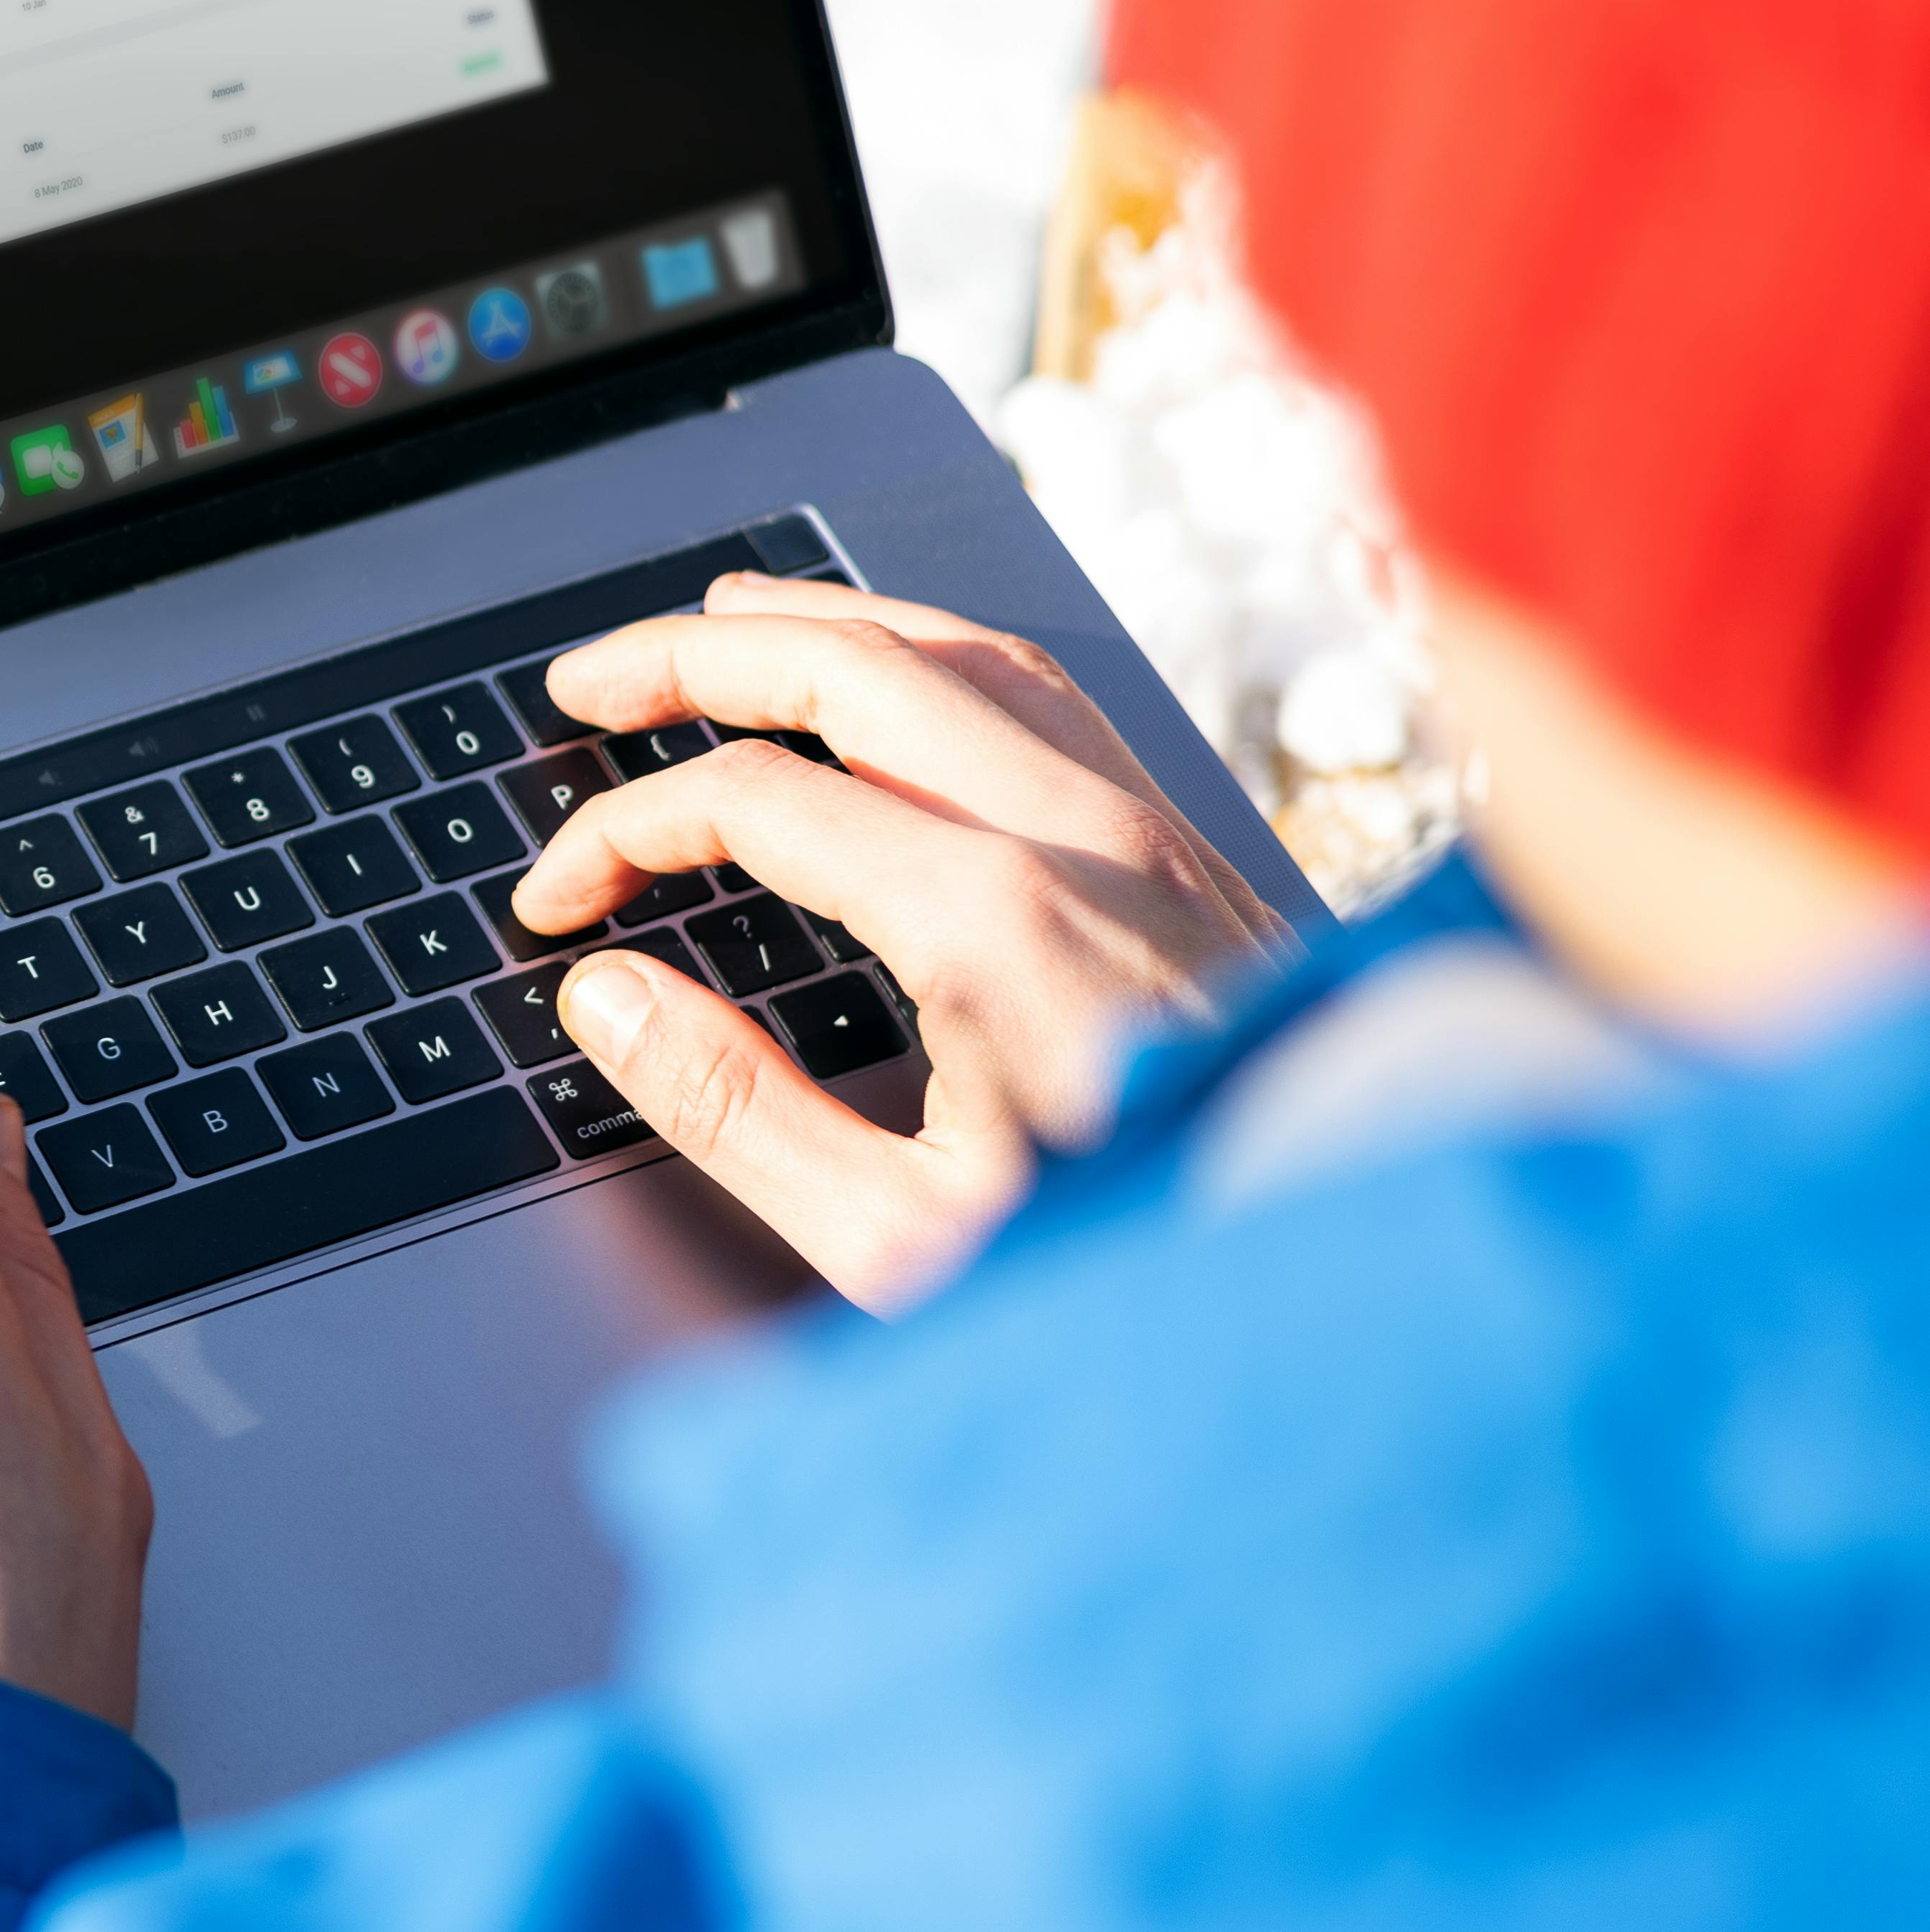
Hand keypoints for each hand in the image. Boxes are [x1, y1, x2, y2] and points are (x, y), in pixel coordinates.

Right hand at [510, 573, 1284, 1310]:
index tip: (563, 904)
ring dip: (825, 624)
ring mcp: (1150, 833)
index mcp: (989, 920)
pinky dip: (939, 655)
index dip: (624, 837)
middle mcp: (1077, 839)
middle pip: (855, 668)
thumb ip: (735, 1107)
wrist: (1368, 1308)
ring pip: (964, 652)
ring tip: (723, 623)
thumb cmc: (1146, 1290)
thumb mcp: (899, 1240)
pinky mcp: (1195, 858)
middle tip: (589, 681)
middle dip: (697, 656)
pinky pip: (1051, 696)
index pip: (752, 801)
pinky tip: (897, 680)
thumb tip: (609, 998)